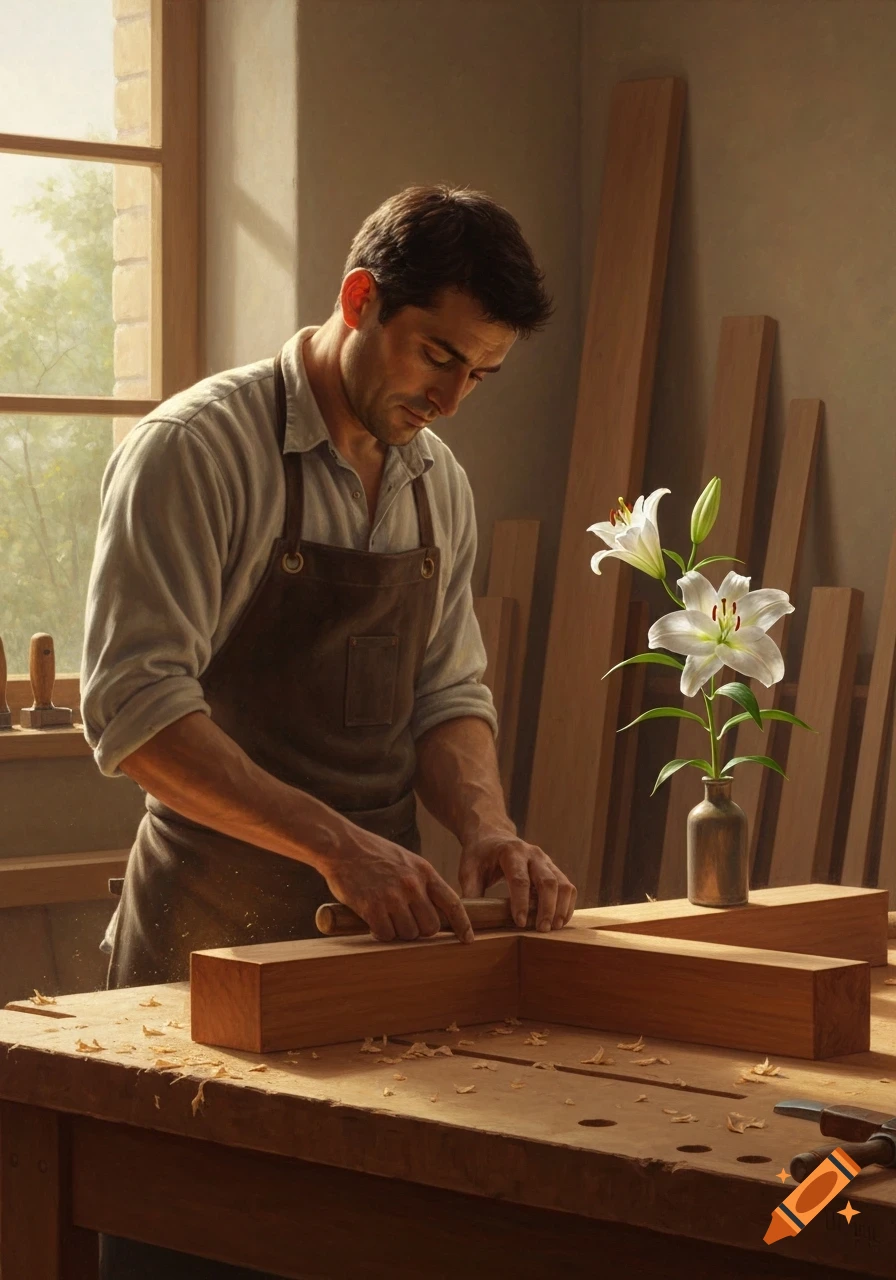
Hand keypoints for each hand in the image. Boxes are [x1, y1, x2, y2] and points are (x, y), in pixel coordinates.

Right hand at [321, 827, 473, 943]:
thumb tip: (434, 910)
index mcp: (424, 872)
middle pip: (430, 926)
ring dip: (398, 932)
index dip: (463, 925)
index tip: (467, 939)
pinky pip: (385, 934)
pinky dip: (380, 933)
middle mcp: (412, 885)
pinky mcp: (372, 907)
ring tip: (386, 918)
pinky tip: (373, 922)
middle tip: (405, 922)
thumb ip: (421, 882)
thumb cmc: (373, 854)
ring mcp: (392, 896)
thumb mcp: (406, 860)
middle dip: (420, 930)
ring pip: (408, 933)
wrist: (341, 846)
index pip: (453, 903)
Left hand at [458, 833, 576, 930]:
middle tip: (541, 929)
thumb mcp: (468, 868)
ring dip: (561, 907)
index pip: (520, 879)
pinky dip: (566, 904)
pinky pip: (567, 886)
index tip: (520, 923)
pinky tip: (559, 920)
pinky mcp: (552, 868)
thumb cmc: (480, 854)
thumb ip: (471, 891)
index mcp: (510, 852)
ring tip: (554, 927)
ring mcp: (545, 860)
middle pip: (548, 881)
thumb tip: (472, 919)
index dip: (521, 902)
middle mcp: (533, 854)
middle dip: (547, 907)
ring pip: (562, 883)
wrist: (492, 834)